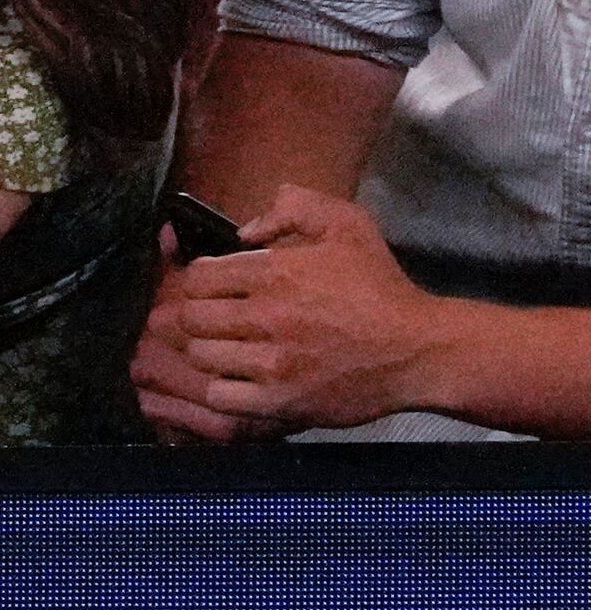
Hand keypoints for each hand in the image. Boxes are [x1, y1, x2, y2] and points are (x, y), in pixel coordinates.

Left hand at [144, 186, 442, 431]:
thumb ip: (296, 208)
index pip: (197, 276)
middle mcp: (268, 317)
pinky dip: (222, 388)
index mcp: (276, 273)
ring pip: (200, 355)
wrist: (420, 349)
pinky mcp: (279, 400)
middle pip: (190, 317)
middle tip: (219, 318)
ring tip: (230, 347)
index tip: (217, 287)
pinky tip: (240, 377)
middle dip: (199, 314)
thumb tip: (244, 229)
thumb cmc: (381, 287)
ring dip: (209, 350)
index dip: (201, 280)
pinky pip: (218, 396)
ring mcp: (272, 363)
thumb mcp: (348, 226)